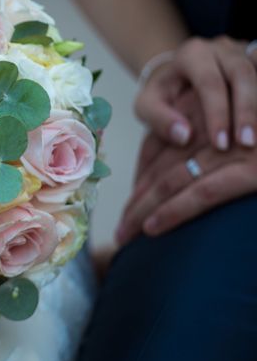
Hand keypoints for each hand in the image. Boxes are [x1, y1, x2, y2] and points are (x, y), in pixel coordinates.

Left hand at [117, 91, 256, 244]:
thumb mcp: (239, 135)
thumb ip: (217, 149)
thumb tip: (200, 177)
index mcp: (209, 125)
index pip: (165, 156)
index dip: (142, 184)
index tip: (128, 208)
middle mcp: (213, 135)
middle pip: (161, 171)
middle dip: (137, 203)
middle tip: (118, 231)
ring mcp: (231, 151)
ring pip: (172, 183)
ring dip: (144, 211)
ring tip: (124, 236)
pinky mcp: (250, 169)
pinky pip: (202, 194)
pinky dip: (173, 212)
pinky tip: (151, 229)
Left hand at [135, 36, 256, 149]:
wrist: (176, 73)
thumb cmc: (162, 92)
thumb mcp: (147, 105)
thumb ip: (159, 119)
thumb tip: (184, 136)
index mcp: (192, 54)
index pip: (210, 82)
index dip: (217, 113)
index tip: (220, 144)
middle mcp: (221, 48)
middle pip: (242, 74)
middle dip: (246, 111)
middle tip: (246, 144)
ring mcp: (242, 52)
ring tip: (256, 141)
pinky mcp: (254, 61)